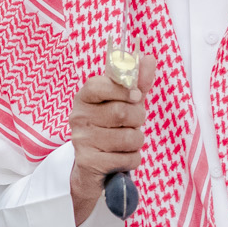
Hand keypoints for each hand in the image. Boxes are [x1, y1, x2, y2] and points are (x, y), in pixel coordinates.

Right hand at [67, 53, 154, 225]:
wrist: (91, 168)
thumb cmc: (110, 128)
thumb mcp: (122, 103)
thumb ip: (136, 82)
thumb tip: (149, 58)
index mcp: (84, 98)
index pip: (99, 84)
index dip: (123, 89)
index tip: (135, 96)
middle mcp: (78, 117)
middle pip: (122, 112)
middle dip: (138, 119)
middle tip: (132, 124)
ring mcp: (81, 140)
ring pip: (129, 138)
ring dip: (137, 142)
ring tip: (126, 143)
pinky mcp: (89, 162)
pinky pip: (129, 158)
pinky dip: (133, 159)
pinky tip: (121, 158)